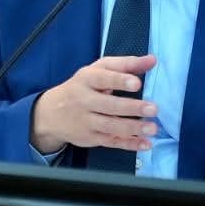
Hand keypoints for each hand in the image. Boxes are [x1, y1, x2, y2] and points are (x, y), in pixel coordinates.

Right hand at [30, 55, 158, 154]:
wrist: (51, 113)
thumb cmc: (82, 87)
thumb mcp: (98, 70)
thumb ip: (126, 65)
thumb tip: (152, 60)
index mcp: (86, 79)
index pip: (103, 79)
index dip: (120, 81)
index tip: (137, 83)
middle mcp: (84, 101)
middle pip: (109, 105)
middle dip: (132, 107)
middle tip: (153, 108)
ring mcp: (86, 121)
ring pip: (111, 126)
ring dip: (133, 128)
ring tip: (153, 128)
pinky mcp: (91, 138)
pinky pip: (112, 142)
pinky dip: (129, 144)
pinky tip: (146, 144)